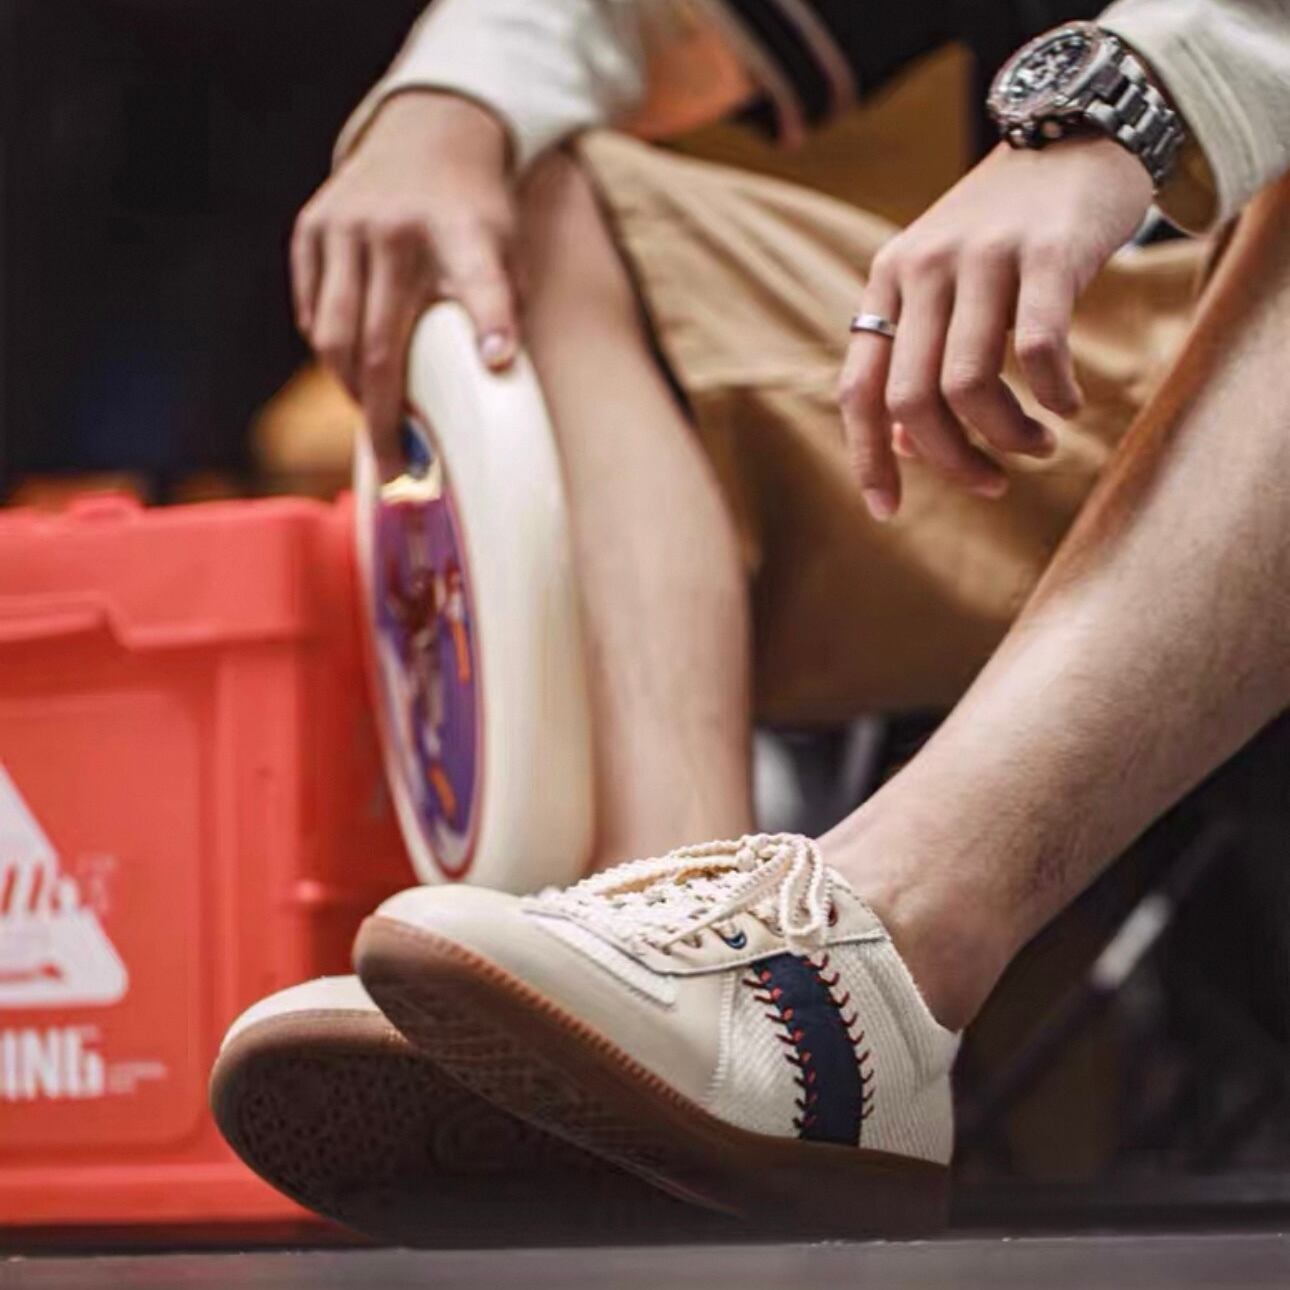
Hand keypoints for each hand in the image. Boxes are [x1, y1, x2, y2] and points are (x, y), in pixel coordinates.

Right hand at [292, 92, 517, 464]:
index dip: (491, 322)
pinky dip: (329, 352)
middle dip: (385, 418)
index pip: (482, 281)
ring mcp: (344, 227)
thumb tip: (495, 384)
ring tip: (376, 421)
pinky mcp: (310, 229)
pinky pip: (312, 315)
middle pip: (377, 346)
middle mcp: (395, 228)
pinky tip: (353, 370)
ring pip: (332, 338)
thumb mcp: (508, 248)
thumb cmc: (475, 212)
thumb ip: (503, 308)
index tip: (498, 363)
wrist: (429, 131)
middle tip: (397, 466)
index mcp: (462, 230)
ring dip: (351, 390)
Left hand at [837, 138, 1153, 519]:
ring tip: (1036, 446)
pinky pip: (1040, 351)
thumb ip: (916, 355)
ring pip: (969, 385)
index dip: (868, 459)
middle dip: (950, 460)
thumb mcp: (942, 283)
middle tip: (990, 484)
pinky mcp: (1048, 252)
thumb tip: (905, 447)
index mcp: (888, 281)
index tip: (888, 512)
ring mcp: (983, 256)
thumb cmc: (1008, 229)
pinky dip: (1054, 396)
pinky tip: (1069, 405)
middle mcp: (923, 267)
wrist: (1080, 129)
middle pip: (912, 400)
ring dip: (1006, 437)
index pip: (858, 390)